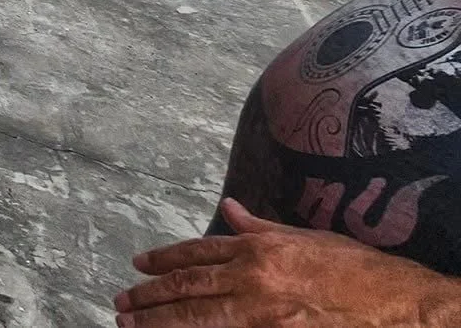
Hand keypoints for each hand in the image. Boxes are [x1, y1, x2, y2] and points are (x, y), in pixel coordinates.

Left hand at [115, 198, 460, 326]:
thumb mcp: (309, 238)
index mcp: (260, 248)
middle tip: (121, 303)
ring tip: (130, 325)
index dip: (164, 258)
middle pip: (187, 286)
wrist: (401, 306)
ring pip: (196, 316)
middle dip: (149, 295)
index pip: (198, 251)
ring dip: (158, 321)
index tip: (139, 264)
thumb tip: (229, 207)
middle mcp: (254, 276)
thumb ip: (262, 226)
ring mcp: (262, 312)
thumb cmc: (361, 271)